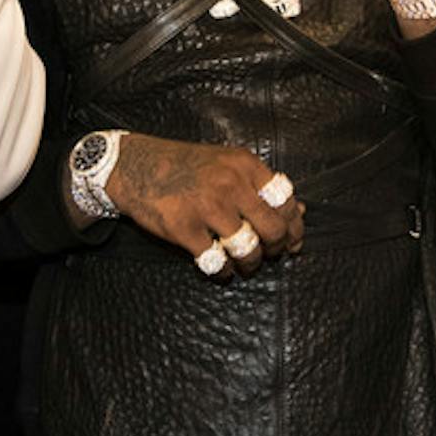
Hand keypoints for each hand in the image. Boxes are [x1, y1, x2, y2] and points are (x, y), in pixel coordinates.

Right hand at [96, 133, 303, 277]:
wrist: (136, 166)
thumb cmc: (185, 166)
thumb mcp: (227, 164)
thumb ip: (260, 186)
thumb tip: (299, 212)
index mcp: (244, 164)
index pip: (286, 200)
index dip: (295, 225)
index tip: (293, 239)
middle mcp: (230, 184)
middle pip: (273, 228)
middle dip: (277, 248)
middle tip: (271, 254)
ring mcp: (207, 207)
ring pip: (248, 249)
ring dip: (251, 263)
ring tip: (245, 264)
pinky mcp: (184, 228)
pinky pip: (216, 262)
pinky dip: (223, 271)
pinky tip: (221, 268)